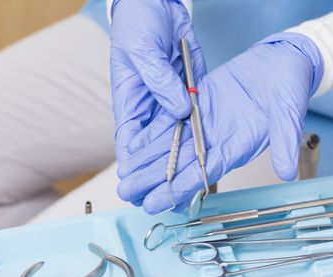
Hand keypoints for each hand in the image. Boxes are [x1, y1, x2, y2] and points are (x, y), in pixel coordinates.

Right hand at [110, 0, 205, 180]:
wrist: (157, 3)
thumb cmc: (137, 23)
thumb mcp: (144, 51)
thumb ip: (160, 82)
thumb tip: (179, 110)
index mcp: (129, 101)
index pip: (130, 142)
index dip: (134, 167)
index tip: (139, 187)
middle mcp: (149, 108)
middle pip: (152, 150)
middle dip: (156, 176)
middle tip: (160, 200)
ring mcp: (170, 102)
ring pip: (175, 141)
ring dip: (178, 164)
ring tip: (181, 189)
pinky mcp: (188, 94)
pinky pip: (193, 122)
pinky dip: (196, 140)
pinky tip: (203, 158)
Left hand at [117, 32, 323, 212]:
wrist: (283, 62)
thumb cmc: (290, 86)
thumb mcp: (290, 111)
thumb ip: (285, 140)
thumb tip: (287, 171)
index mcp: (238, 146)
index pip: (203, 173)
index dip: (178, 188)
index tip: (155, 202)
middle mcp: (218, 140)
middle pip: (181, 164)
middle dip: (153, 179)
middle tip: (127, 192)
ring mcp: (206, 125)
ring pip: (172, 147)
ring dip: (148, 161)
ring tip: (125, 176)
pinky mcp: (198, 106)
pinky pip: (172, 123)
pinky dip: (153, 135)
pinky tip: (135, 145)